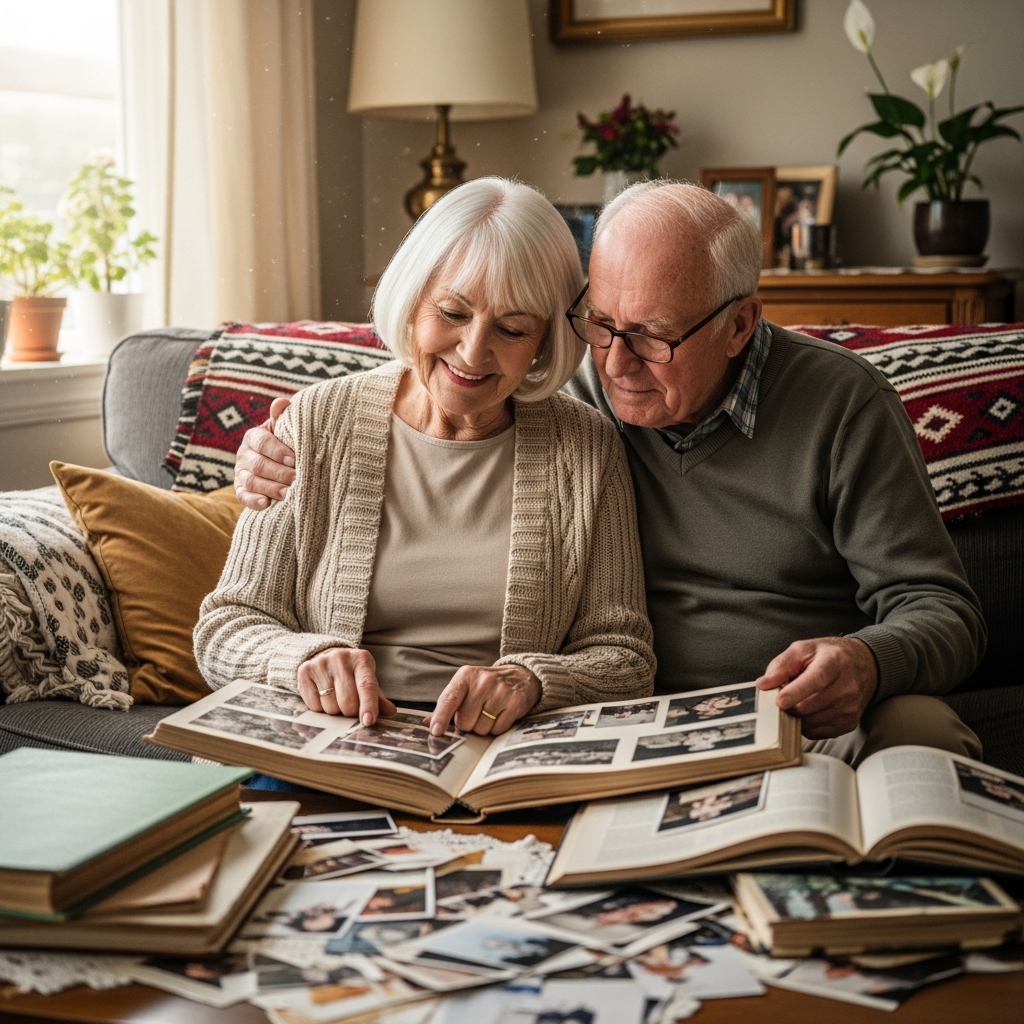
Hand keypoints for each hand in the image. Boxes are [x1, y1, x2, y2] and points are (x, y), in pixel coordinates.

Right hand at [235, 397, 295, 508]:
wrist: (278, 462)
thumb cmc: (285, 442)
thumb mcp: (284, 428)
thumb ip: (283, 416)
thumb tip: (281, 403)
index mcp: (254, 436)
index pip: (262, 442)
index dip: (278, 451)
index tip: (295, 459)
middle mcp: (244, 454)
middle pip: (258, 465)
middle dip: (280, 473)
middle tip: (298, 479)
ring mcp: (240, 473)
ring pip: (252, 481)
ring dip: (272, 488)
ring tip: (290, 493)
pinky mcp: (240, 490)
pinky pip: (242, 497)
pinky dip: (253, 501)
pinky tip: (266, 503)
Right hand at [297, 647, 396, 724]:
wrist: (325, 655)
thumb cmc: (351, 673)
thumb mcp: (366, 680)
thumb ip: (377, 697)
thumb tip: (391, 712)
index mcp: (362, 659)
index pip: (367, 686)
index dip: (368, 706)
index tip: (368, 722)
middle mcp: (341, 658)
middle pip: (347, 701)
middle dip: (350, 712)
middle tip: (350, 708)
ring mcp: (321, 663)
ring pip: (330, 706)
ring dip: (335, 712)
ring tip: (335, 699)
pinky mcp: (304, 671)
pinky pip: (313, 705)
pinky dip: (319, 709)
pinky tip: (322, 697)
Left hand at [424, 664, 541, 736]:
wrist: (521, 676)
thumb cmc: (487, 686)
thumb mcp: (467, 687)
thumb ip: (447, 705)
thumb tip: (428, 723)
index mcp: (466, 676)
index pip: (449, 699)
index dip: (442, 717)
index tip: (436, 732)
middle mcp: (483, 681)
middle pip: (465, 721)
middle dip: (469, 724)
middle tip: (477, 714)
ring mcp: (500, 691)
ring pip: (481, 728)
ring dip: (484, 728)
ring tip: (490, 713)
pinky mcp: (515, 702)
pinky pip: (498, 730)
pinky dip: (498, 728)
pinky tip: (501, 715)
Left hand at [755, 637, 878, 738]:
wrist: (863, 666)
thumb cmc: (829, 656)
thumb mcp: (803, 649)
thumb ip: (782, 664)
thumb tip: (763, 684)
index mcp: (834, 663)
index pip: (817, 680)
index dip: (796, 692)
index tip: (779, 701)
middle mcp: (847, 687)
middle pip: (809, 706)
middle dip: (789, 705)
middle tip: (783, 696)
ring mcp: (850, 708)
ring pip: (811, 722)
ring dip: (796, 715)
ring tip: (799, 700)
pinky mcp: (849, 724)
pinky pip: (817, 733)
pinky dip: (806, 724)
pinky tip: (809, 710)